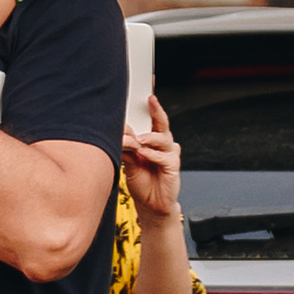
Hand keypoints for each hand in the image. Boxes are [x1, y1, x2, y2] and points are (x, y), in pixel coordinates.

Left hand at [121, 94, 181, 216]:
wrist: (150, 205)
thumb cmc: (141, 181)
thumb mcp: (129, 161)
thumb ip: (127, 147)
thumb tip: (119, 132)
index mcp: (153, 139)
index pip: (153, 117)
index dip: (152, 103)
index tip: (147, 87)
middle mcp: (163, 143)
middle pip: (161, 122)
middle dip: (156, 109)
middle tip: (150, 99)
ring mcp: (170, 154)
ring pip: (161, 138)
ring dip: (148, 138)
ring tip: (138, 141)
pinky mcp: (173, 166)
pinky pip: (163, 156)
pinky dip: (152, 154)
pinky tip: (144, 155)